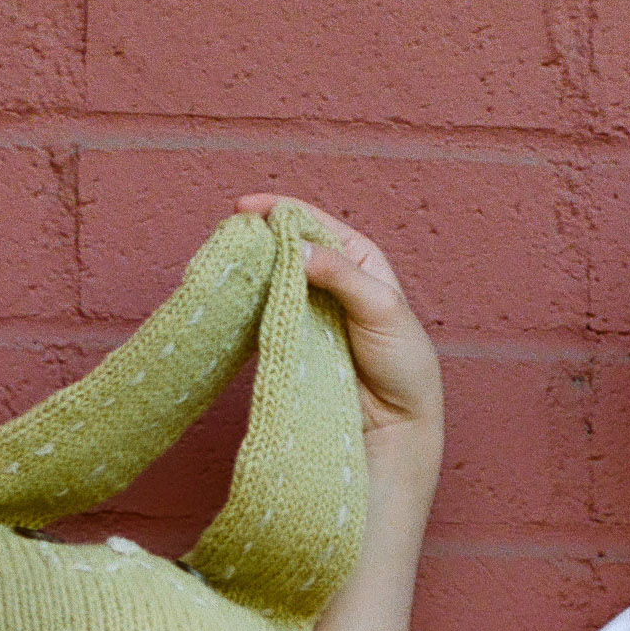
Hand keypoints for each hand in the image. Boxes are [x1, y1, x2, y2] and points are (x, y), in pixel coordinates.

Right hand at [253, 197, 441, 444]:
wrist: (396, 422)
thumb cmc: (402, 361)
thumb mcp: (381, 308)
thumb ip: (341, 275)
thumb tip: (298, 248)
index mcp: (358, 258)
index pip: (314, 223)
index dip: (280, 211)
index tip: (245, 208)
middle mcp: (332, 277)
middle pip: (289, 247)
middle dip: (259, 238)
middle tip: (229, 236)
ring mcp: (311, 308)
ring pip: (275, 278)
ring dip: (252, 271)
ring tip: (227, 264)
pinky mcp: (296, 337)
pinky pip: (269, 312)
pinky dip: (252, 304)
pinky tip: (236, 298)